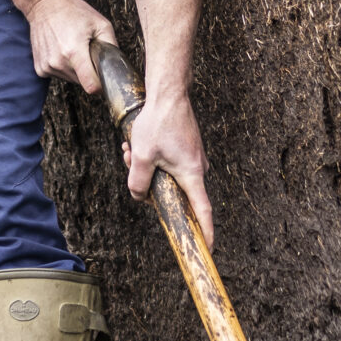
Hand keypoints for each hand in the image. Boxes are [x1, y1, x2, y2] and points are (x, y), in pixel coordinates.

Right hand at [27, 0, 115, 89]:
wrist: (44, 4)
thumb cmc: (73, 11)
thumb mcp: (100, 23)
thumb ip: (112, 46)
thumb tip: (118, 66)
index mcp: (74, 51)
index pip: (90, 86)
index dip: (101, 85)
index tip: (103, 79)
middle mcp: (58, 62)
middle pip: (82, 82)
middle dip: (89, 72)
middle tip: (86, 52)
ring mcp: (47, 66)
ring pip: (71, 80)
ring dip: (76, 69)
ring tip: (73, 48)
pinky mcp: (40, 68)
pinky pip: (59, 76)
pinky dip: (64, 67)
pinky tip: (62, 50)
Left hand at [124, 88, 213, 248]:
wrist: (169, 92)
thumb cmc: (158, 122)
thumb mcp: (142, 156)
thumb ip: (138, 181)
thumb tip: (139, 196)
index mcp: (191, 174)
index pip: (203, 210)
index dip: (206, 231)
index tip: (208, 248)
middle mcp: (197, 168)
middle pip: (176, 192)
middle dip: (150, 185)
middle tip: (131, 163)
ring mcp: (193, 158)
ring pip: (168, 175)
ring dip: (146, 167)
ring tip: (131, 148)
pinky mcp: (187, 149)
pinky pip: (168, 163)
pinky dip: (151, 158)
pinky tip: (136, 143)